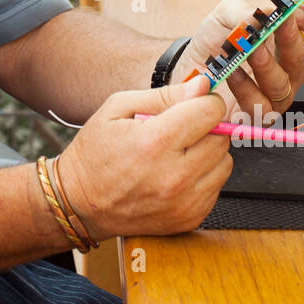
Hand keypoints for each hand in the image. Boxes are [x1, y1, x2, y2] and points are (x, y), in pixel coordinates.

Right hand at [57, 74, 233, 240]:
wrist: (79, 204)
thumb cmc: (95, 153)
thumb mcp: (118, 108)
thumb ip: (165, 95)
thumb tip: (202, 85)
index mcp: (155, 142)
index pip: (211, 112)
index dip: (205, 101)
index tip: (193, 104)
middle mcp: (174, 175)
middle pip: (222, 137)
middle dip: (206, 127)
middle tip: (180, 129)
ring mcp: (184, 202)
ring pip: (224, 163)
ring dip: (207, 153)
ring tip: (177, 153)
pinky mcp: (190, 218)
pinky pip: (216, 187)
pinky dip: (202, 177)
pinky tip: (176, 173)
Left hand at [178, 0, 303, 124]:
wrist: (191, 68)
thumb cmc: (214, 41)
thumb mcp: (226, 14)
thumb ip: (246, 10)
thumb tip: (266, 11)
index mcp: (287, 40)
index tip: (294, 11)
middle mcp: (287, 68)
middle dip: (290, 39)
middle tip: (276, 25)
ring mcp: (275, 93)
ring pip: (283, 85)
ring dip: (266, 65)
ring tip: (248, 50)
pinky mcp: (256, 114)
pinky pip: (260, 106)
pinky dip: (244, 88)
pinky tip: (231, 73)